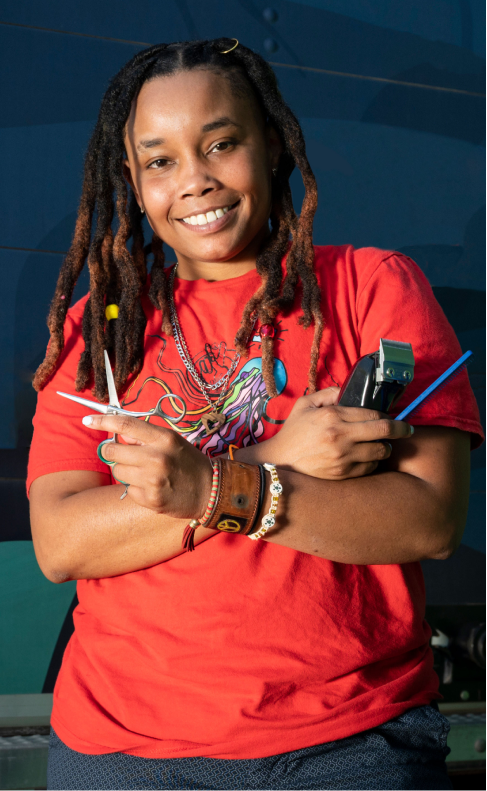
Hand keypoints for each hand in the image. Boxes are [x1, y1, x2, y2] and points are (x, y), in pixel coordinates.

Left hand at [82, 414, 212, 515]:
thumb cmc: (189, 462)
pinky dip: (136, 488)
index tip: (88, 420)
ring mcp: (152, 480)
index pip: (125, 425)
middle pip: (112, 451)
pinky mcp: (150, 499)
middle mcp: (156, 458)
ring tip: (147, 474)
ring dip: (126, 471)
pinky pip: (127, 489)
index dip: (102, 421)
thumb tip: (117, 433)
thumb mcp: (172, 441)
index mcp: (163, 439)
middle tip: (125, 455)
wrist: (210, 491)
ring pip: (117, 471)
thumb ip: (145, 436)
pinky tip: (153, 487)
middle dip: (113, 451)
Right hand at [266, 387, 413, 479]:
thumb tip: (348, 390)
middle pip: (384, 431)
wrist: (279, 461)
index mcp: (332, 416)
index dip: (388, 415)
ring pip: (380, 452)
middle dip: (402, 430)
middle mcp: (340, 436)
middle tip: (408, 430)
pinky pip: (370, 468)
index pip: (372, 413)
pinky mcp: (342, 474)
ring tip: (382, 445)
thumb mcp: (305, 404)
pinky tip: (368, 458)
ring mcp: (343, 457)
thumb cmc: (293, 431)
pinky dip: (373, 462)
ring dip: (386, 448)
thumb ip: (328, 393)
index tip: (394, 417)